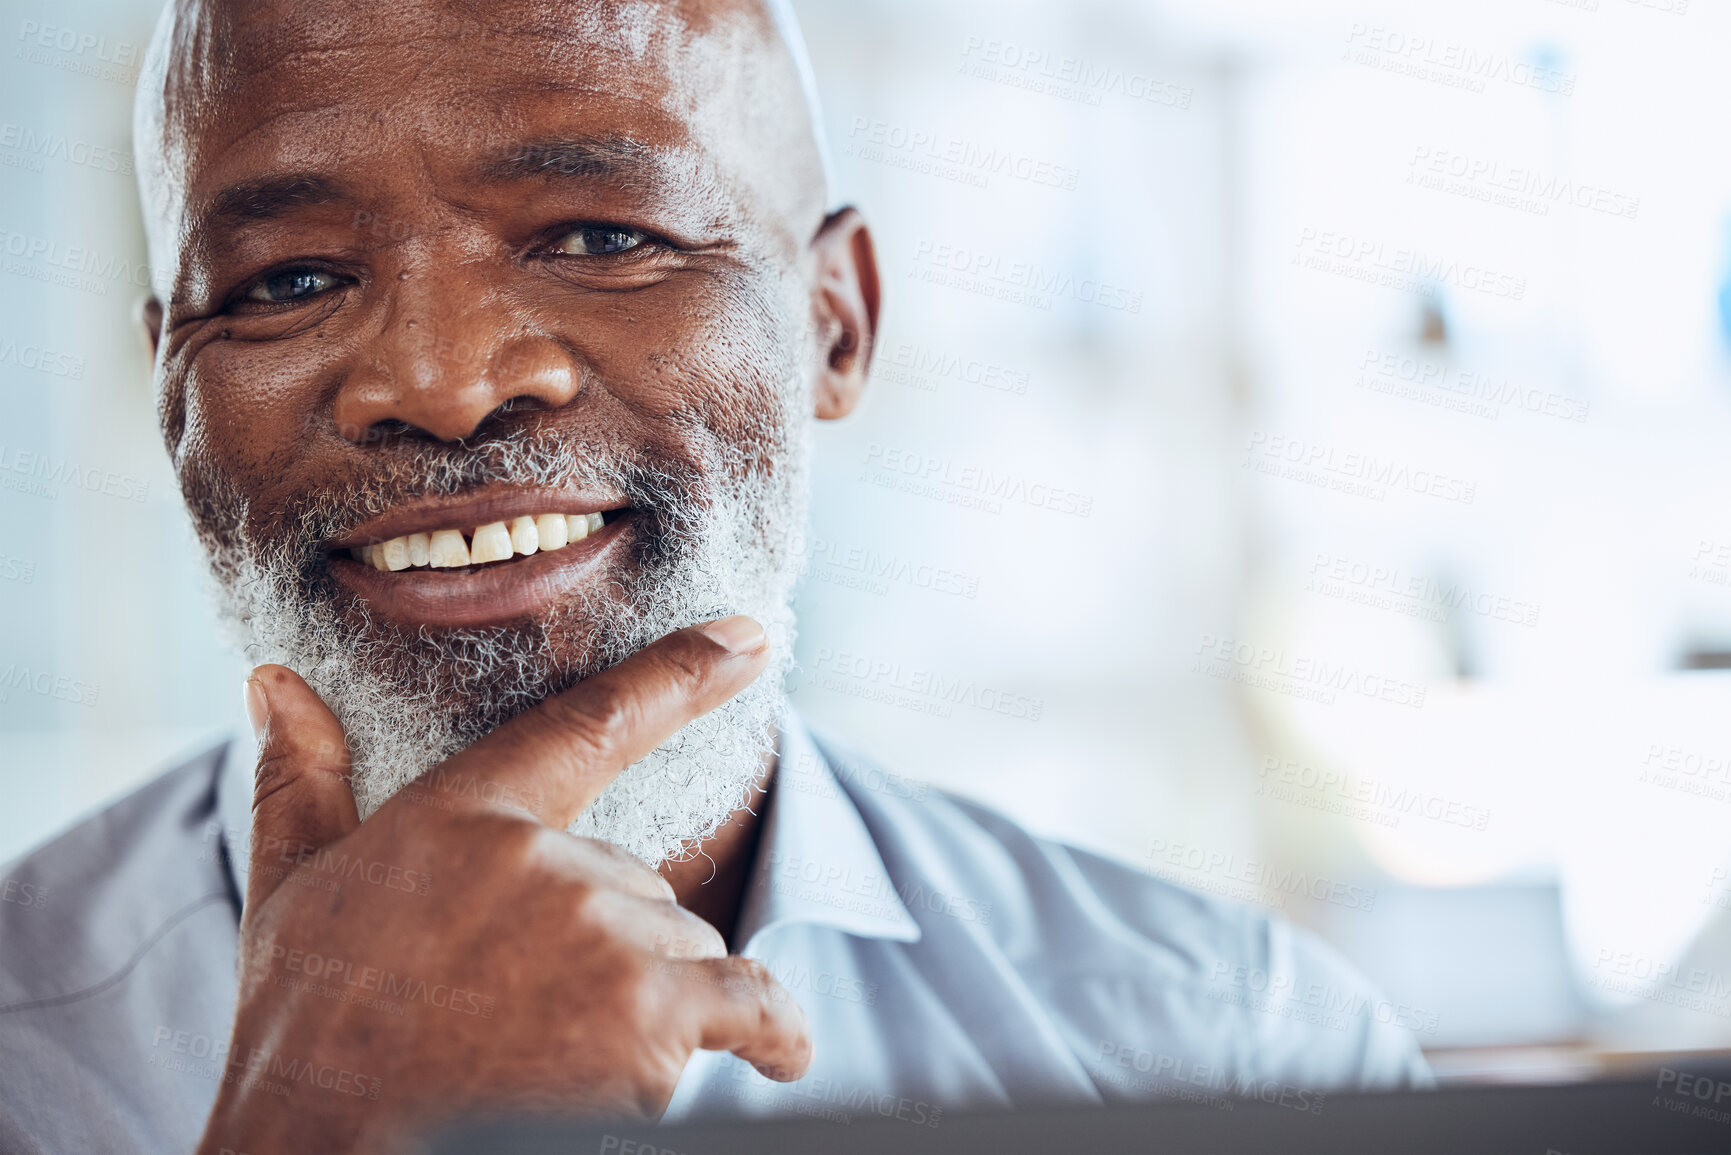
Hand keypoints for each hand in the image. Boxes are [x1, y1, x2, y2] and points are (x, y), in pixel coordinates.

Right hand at [196, 617, 809, 1153]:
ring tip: (553, 1048)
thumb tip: (276, 682)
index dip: (682, 673)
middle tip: (519, 1002)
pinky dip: (770, 1031)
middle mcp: (547, 861)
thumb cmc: (304, 1028)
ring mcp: (603, 936)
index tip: (749, 638)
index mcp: (466, 813)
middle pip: (642, 885)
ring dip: (649, 998)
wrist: (321, 1146)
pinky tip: (780, 1052)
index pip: (592, 722)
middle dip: (608, 943)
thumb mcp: (291, 890)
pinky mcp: (647, 1018)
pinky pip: (748, 1003)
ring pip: (682, 946)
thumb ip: (302, 779)